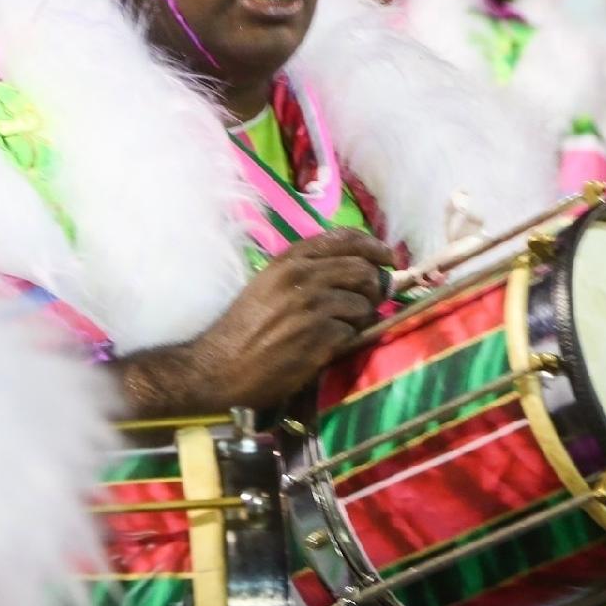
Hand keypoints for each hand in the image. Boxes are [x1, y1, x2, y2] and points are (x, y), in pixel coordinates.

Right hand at [116, 229, 393, 415]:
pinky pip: (352, 333)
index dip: (373, 246)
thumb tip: (360, 269)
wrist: (218, 367)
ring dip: (361, 319)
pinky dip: (346, 341)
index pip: (345, 238)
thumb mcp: (270, 285)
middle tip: (372, 301)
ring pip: (363, 303)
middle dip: (375, 286)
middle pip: (363, 269)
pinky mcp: (317, 338)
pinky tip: (328, 347)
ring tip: (342, 328)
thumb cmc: (244, 328)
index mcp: (289, 260)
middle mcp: (301, 277)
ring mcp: (310, 307)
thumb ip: (310, 272)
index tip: (387, 258)